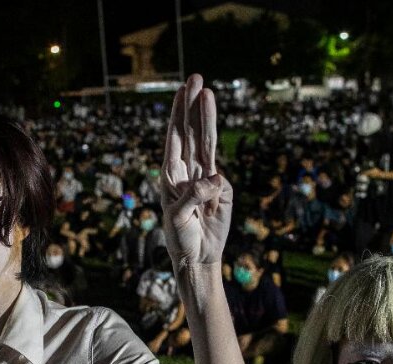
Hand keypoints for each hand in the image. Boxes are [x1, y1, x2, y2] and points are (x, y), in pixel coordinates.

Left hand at [162, 74, 232, 267]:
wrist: (196, 256)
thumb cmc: (179, 237)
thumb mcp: (178, 218)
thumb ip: (193, 196)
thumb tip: (216, 178)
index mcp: (169, 174)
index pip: (174, 137)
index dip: (178, 113)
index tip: (182, 90)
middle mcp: (187, 171)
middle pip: (190, 132)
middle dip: (192, 106)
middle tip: (196, 78)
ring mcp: (206, 178)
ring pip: (207, 143)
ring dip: (207, 119)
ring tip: (208, 93)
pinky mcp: (222, 191)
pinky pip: (221, 181)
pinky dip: (217, 186)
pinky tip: (211, 203)